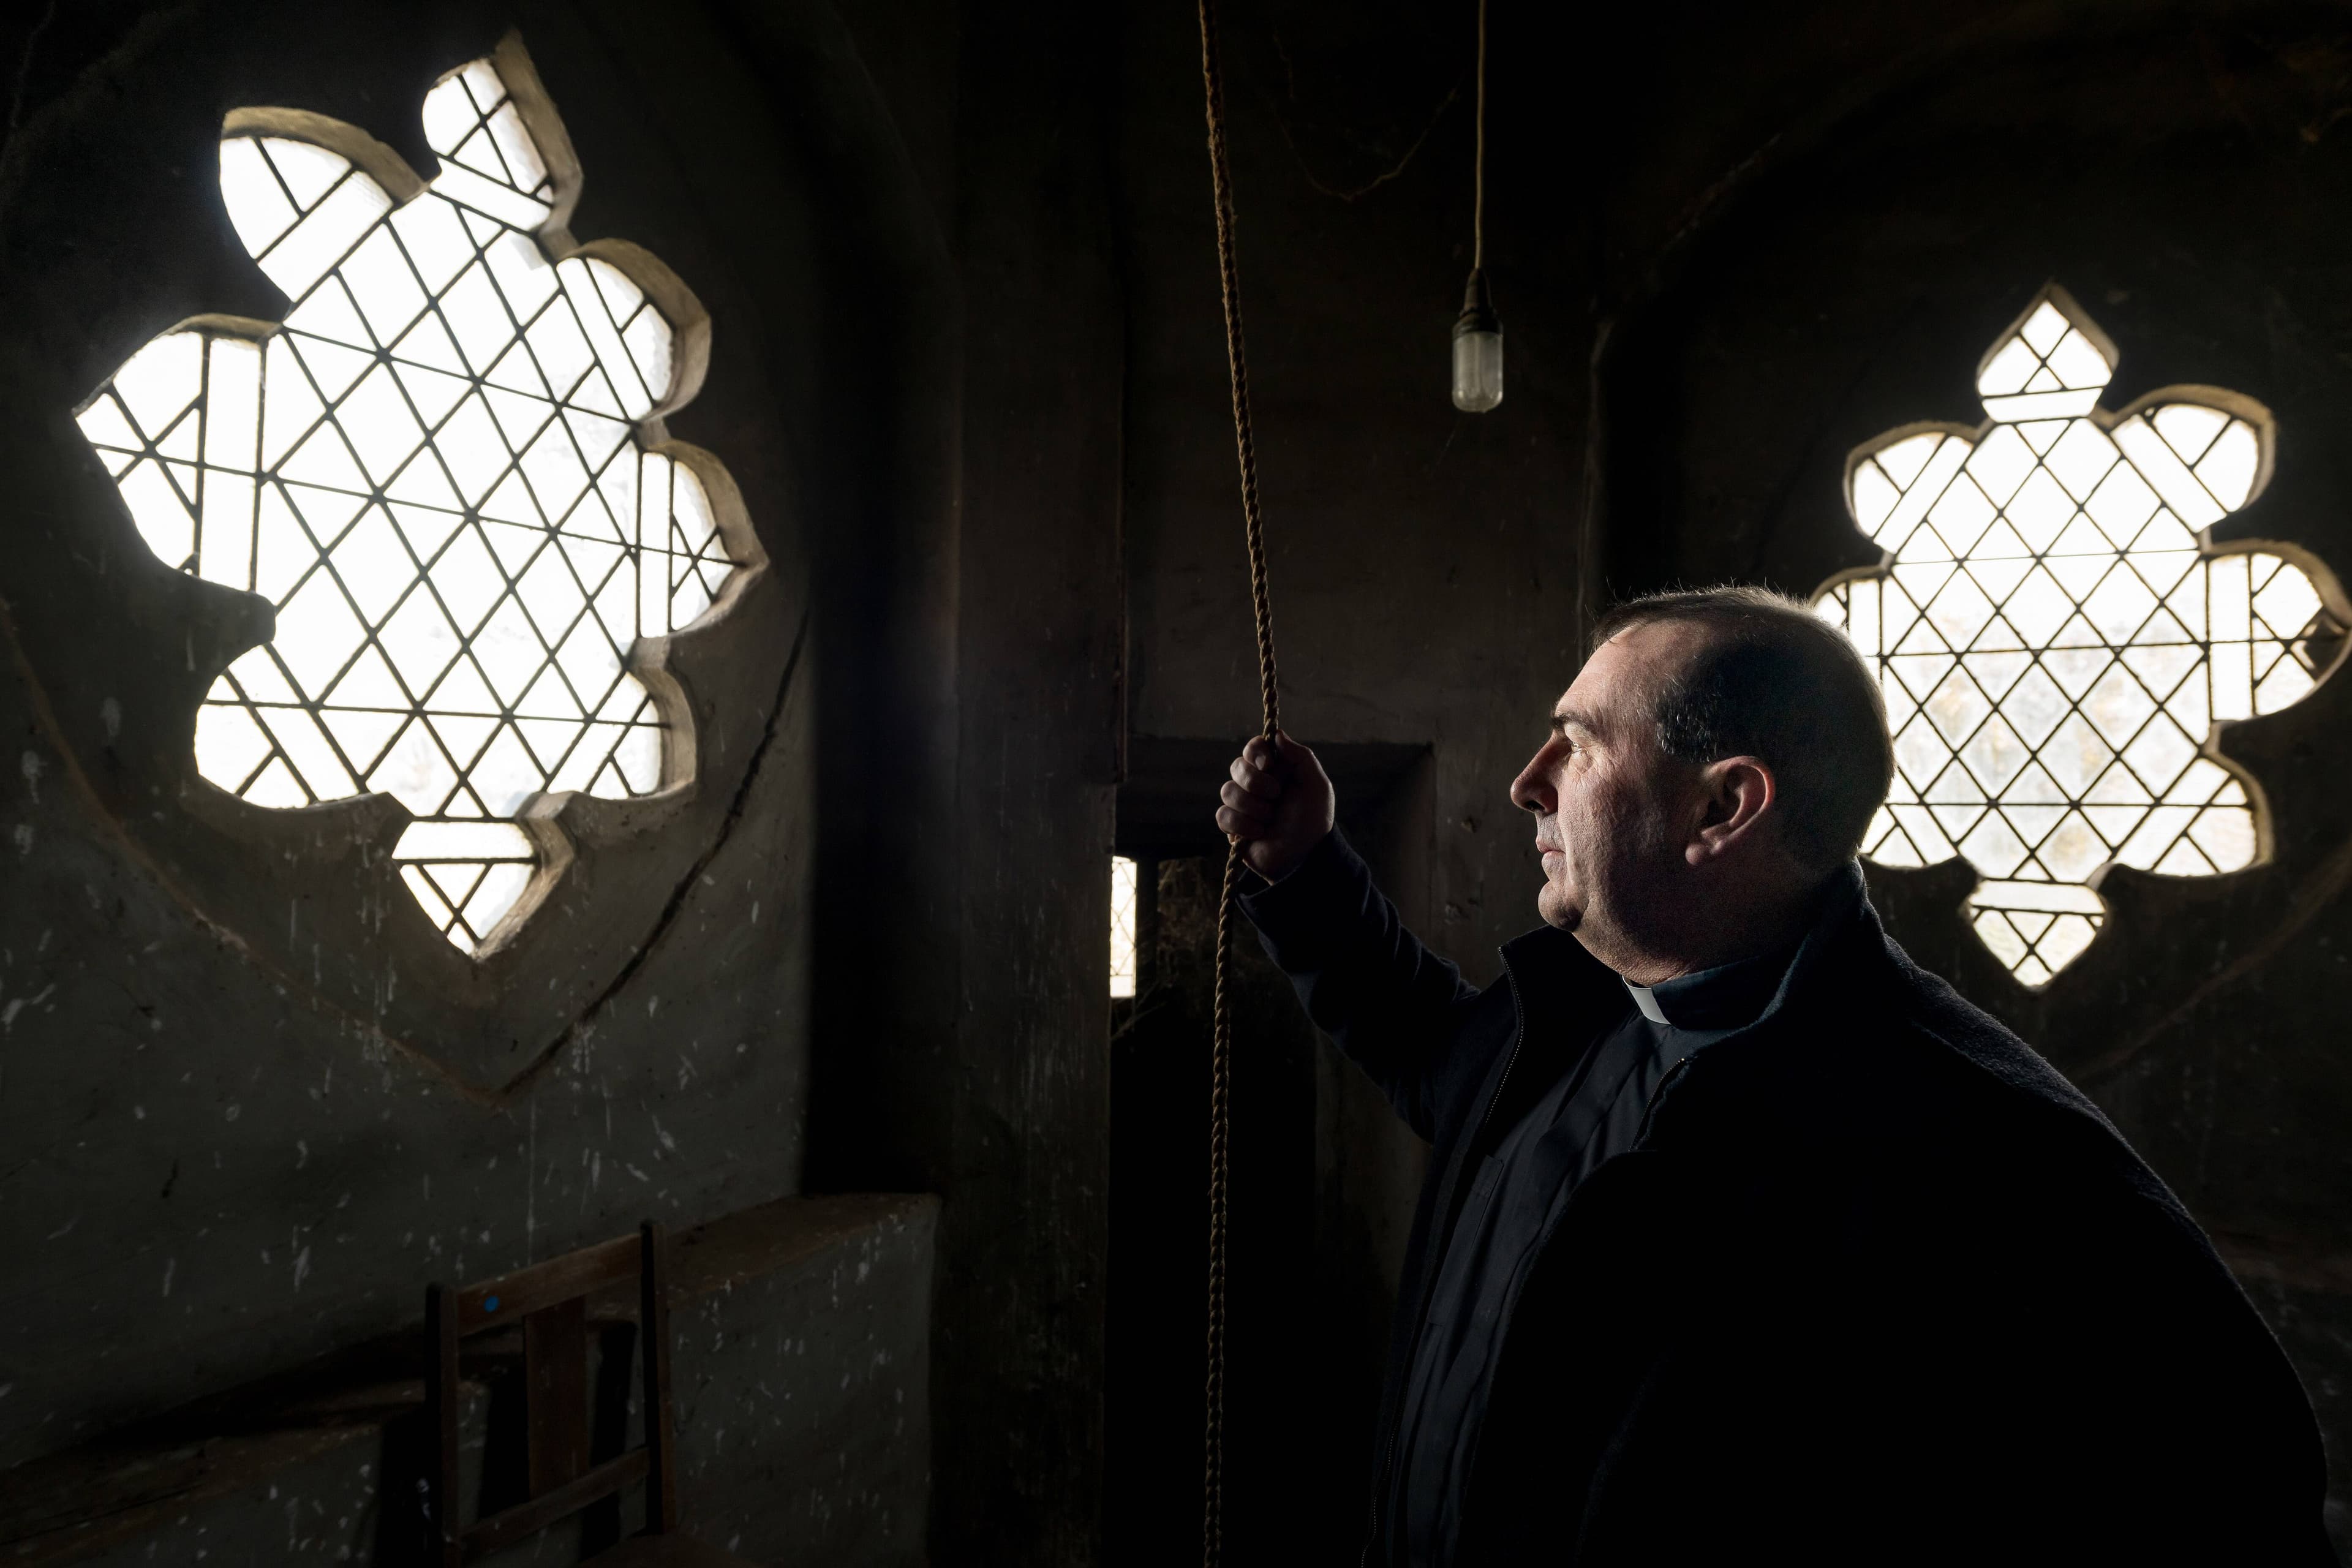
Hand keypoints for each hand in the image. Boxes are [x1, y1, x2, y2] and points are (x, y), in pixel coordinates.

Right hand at [1215, 731, 1335, 880]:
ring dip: (1251, 806)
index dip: (1256, 752)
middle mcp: (1257, 785)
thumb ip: (1301, 756)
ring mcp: (1243, 805)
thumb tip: (1277, 734)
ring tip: (1269, 820)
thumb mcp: (1317, 785)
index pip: (1253, 748)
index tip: (1268, 764)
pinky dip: (1241, 824)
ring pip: (1227, 791)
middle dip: (1255, 782)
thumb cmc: (1314, 821)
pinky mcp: (1233, 827)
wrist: (1304, 858)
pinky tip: (1258, 833)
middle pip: (1237, 766)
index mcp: (1276, 771)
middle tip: (1275, 797)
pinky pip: (1222, 815)